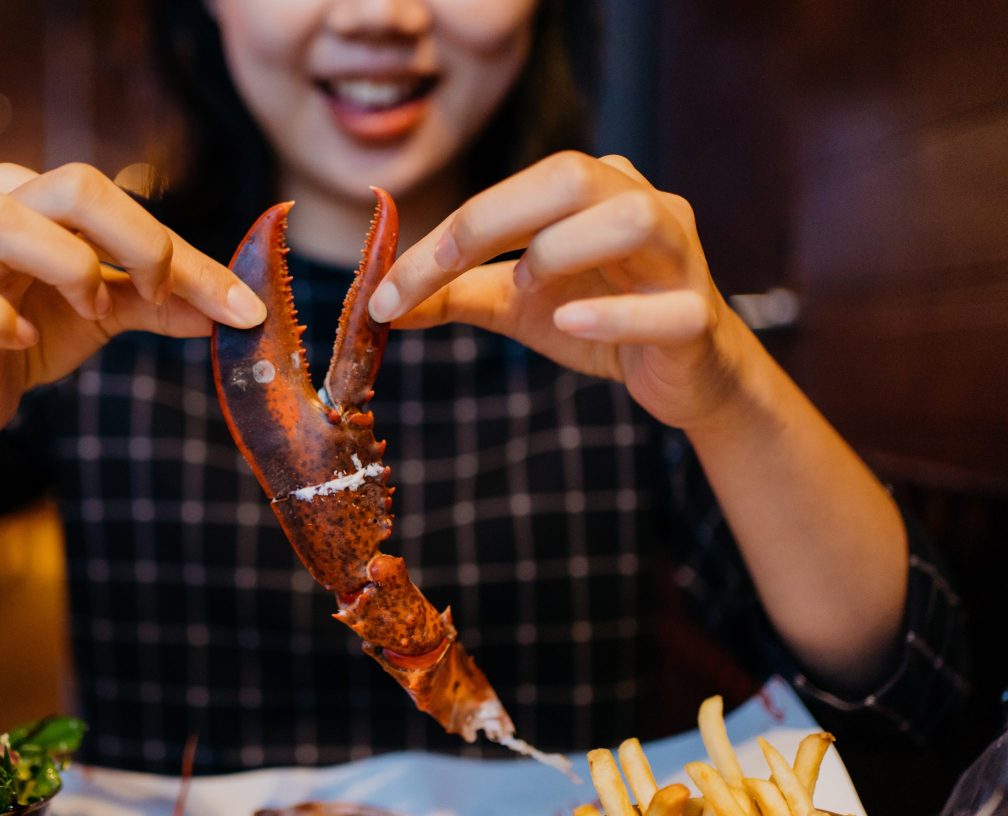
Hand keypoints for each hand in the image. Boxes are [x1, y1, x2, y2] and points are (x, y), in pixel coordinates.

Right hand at [0, 162, 264, 453]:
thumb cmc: (28, 332)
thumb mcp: (106, 313)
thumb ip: (163, 303)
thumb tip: (238, 309)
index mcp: (40, 199)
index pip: (124, 204)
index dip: (188, 257)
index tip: (240, 307)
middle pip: (73, 184)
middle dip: (138, 242)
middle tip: (155, 295)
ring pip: (2, 222)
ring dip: (69, 267)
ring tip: (89, 310)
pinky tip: (20, 342)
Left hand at [369, 152, 750, 430]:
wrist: (681, 377)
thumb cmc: (599, 322)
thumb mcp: (516, 302)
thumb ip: (455, 293)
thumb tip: (380, 302)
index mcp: (594, 191)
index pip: (515, 190)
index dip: (446, 232)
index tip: (388, 286)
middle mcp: (643, 205)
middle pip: (572, 176)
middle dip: (490, 220)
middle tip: (438, 270)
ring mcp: (680, 257)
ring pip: (632, 220)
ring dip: (561, 249)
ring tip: (528, 287)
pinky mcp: (697, 317)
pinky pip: (667, 308)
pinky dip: (614, 314)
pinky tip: (569, 321)